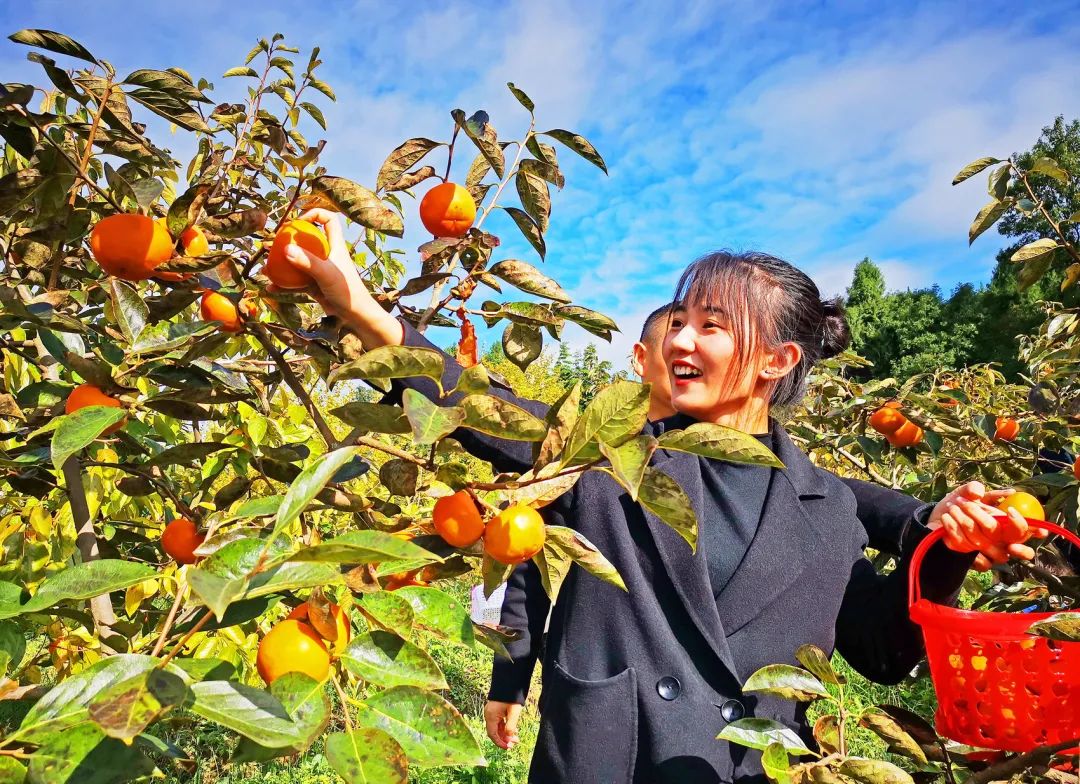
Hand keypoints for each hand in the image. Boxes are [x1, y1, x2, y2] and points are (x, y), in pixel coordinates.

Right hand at [270, 208, 402, 346]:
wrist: (356, 316)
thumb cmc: (348, 292)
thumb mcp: (327, 274)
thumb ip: (308, 262)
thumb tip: (286, 249)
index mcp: (335, 245)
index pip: (329, 220)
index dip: (315, 214)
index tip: (298, 222)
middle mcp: (326, 255)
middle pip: (307, 240)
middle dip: (289, 240)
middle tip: (272, 244)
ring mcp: (319, 270)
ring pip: (298, 262)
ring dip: (281, 264)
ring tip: (265, 267)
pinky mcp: (314, 285)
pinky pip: (295, 281)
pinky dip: (283, 284)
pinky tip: (271, 288)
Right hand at [484, 700, 522, 749]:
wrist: (510, 682)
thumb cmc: (512, 697)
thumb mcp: (513, 713)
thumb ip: (510, 726)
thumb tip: (509, 737)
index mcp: (490, 716)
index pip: (492, 734)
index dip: (500, 743)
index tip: (508, 747)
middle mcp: (489, 715)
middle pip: (494, 732)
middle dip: (504, 739)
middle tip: (514, 743)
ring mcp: (492, 712)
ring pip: (497, 727)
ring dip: (505, 733)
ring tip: (516, 738)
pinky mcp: (496, 710)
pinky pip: (499, 722)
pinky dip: (505, 727)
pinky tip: (513, 730)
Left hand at [927, 482, 1044, 570]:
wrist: (936, 518)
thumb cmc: (957, 504)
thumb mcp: (966, 492)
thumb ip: (978, 489)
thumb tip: (1008, 492)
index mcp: (1006, 527)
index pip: (1025, 533)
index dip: (1026, 527)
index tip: (1010, 512)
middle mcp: (1001, 543)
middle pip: (1011, 546)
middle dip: (986, 521)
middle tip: (971, 507)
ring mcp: (987, 554)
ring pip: (984, 544)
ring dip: (966, 522)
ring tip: (953, 507)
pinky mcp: (971, 561)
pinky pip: (966, 550)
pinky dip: (954, 532)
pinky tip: (947, 519)